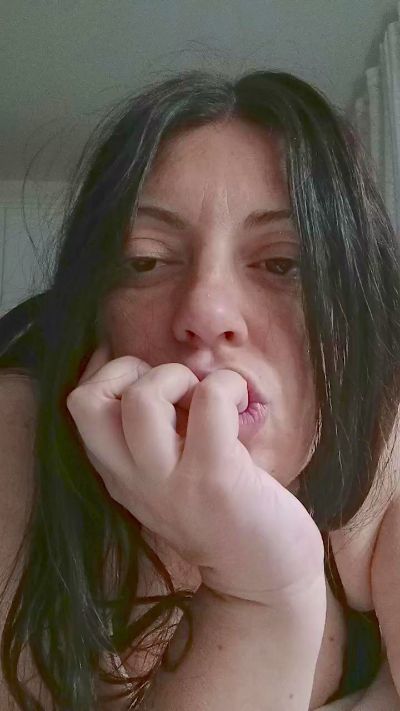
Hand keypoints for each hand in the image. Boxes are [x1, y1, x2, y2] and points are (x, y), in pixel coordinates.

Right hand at [66, 345, 325, 606]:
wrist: (263, 578)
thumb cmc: (225, 511)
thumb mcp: (173, 474)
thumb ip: (163, 428)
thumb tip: (185, 363)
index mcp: (119, 473)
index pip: (80, 404)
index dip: (112, 373)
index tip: (154, 384)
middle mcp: (132, 479)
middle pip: (88, 400)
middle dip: (132, 370)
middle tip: (176, 392)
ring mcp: (170, 481)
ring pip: (142, 398)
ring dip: (178, 376)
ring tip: (208, 400)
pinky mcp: (215, 478)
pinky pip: (210, 400)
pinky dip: (227, 385)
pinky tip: (242, 405)